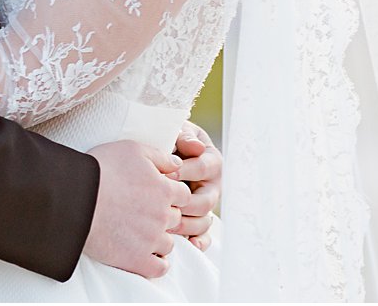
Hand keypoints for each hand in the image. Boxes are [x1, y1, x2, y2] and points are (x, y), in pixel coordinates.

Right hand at [83, 140, 191, 278]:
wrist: (75, 197)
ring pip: (168, 244)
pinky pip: (159, 268)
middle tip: (142, 212)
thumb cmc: (101, 169)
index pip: (183, 196)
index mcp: (164, 190)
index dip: (170, 194)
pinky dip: (155, 264)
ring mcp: (151, 240)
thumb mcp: (133, 149)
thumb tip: (178, 165)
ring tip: (138, 234)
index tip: (155, 194)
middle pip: (176, 219)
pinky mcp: (136, 260)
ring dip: (158, 239)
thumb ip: (161, 157)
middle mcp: (163, 216)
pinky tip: (143, 254)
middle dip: (164, 216)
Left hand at [171, 121, 221, 250]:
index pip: (203, 168)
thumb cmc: (171, 141)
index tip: (165, 173)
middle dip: (184, 204)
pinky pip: (204, 235)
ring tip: (166, 226)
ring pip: (204, 221)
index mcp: (212, 161)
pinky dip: (198, 241)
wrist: (164, 154)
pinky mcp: (200, 219)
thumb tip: (196, 147)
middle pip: (205, 201)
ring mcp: (207, 204)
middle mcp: (213, 185)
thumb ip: (184, 137)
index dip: (185, 172)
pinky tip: (188, 243)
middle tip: (164, 205)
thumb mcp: (177, 133)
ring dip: (186, 225)